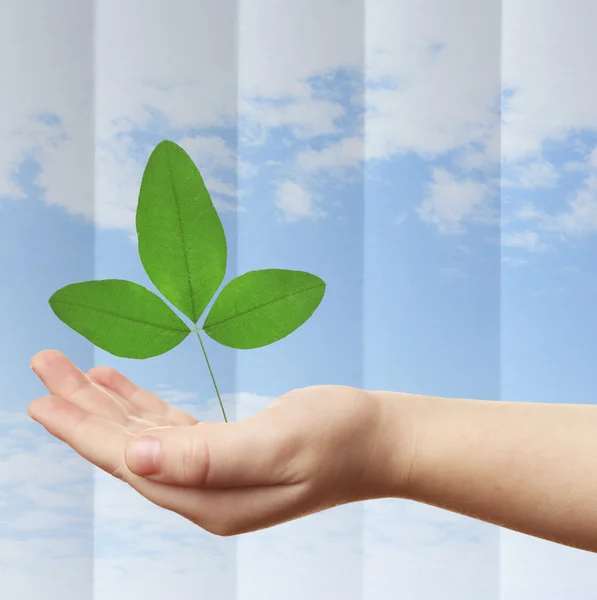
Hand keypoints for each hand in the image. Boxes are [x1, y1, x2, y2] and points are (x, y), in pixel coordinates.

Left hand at [27, 350, 411, 535]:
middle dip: (82, 409)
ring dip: (106, 404)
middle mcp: (204, 493)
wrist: (379, 440)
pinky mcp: (227, 453)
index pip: (129, 462)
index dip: (83, 430)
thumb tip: (134, 459)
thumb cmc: (339, 437)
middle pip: (126, 449)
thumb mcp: (277, 442)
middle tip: (45, 364)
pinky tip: (120, 385)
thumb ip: (206, 457)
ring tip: (71, 371)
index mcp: (210, 498)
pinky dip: (141, 405)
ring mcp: (214, 475)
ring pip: (143, 437)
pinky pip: (169, 429)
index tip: (42, 398)